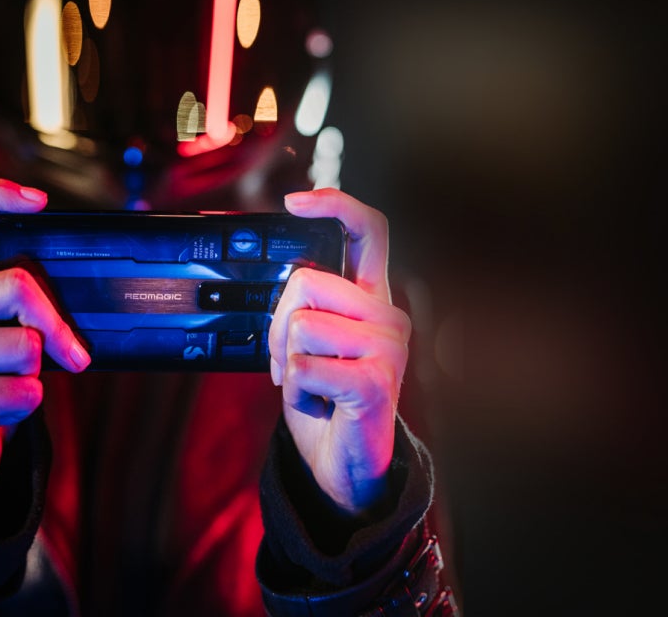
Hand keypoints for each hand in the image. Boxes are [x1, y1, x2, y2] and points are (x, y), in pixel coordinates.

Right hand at [0, 180, 91, 487]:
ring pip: (25, 345)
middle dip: (56, 321)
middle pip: (14, 284)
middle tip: (75, 352)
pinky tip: (5, 408)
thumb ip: (19, 304)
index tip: (38, 201)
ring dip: (36, 372)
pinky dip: (29, 403)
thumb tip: (89, 289)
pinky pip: (22, 390)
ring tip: (13, 383)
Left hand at [271, 188, 411, 515]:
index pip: (369, 232)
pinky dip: (296, 388)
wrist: (341, 464)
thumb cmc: (324, 398)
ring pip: (300, 325)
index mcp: (371, 298)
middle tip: (289, 362)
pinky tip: (321, 403)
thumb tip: (283, 274)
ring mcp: (388, 349)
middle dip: (278, 324)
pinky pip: (303, 365)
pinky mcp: (377, 382)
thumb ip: (304, 303)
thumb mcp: (310, 341)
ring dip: (287, 362)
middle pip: (307, 282)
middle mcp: (388, 316)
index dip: (336, 205)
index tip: (295, 203)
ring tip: (311, 385)